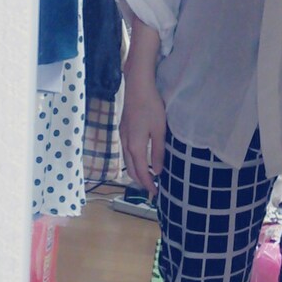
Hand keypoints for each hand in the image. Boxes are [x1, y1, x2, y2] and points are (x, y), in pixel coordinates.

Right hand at [120, 68, 165, 198]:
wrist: (137, 87)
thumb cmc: (151, 107)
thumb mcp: (159, 130)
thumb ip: (158, 152)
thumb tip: (157, 171)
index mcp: (135, 146)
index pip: (141, 172)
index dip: (148, 184)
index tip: (155, 193)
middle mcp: (125, 144)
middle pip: (130, 169)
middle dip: (140, 181)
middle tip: (151, 189)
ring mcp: (122, 136)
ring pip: (127, 161)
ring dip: (136, 171)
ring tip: (147, 177)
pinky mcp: (123, 129)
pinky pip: (126, 152)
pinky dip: (133, 161)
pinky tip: (140, 159)